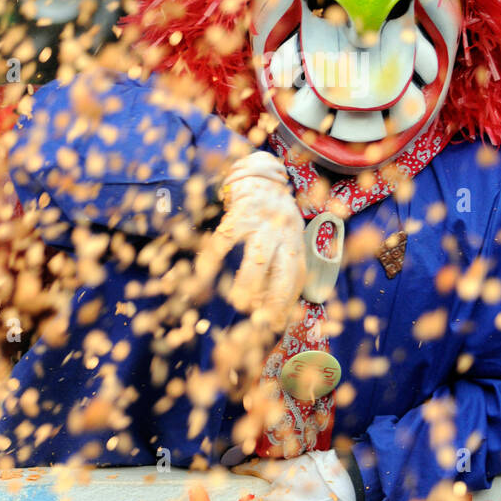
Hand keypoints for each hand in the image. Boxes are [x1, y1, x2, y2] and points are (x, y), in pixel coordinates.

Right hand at [194, 151, 305, 331]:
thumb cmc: (272, 219)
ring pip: (257, 256)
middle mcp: (283, 235)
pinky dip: (213, 257)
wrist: (260, 176)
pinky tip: (204, 273)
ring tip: (238, 301)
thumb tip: (278, 319)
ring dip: (248, 282)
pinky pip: (225, 238)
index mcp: (295, 243)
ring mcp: (262, 223)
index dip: (287, 302)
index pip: (296, 277)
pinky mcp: (240, 213)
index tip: (276, 323)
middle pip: (283, 270)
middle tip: (260, 320)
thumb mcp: (286, 241)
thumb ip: (282, 272)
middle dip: (273, 297)